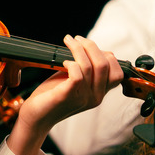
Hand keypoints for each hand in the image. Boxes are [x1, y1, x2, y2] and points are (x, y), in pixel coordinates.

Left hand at [8, 35, 122, 154]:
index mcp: (99, 93)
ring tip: (69, 41)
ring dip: (78, 49)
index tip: (90, 45)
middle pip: (105, 65)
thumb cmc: (52, 96)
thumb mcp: (75, 82)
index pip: (117, 73)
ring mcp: (83, 98)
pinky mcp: (68, 96)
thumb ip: (86, 70)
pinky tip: (63, 61)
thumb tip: (91, 49)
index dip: (107, 55)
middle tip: (78, 39)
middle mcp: (95, 97)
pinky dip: (71, 63)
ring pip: (90, 66)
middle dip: (92, 46)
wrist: (37, 116)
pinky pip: (77, 74)